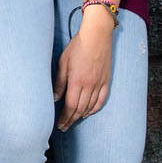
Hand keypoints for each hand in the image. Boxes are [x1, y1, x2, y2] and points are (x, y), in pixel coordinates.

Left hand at [53, 5, 114, 129]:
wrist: (97, 35)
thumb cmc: (77, 46)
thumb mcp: (63, 62)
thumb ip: (59, 81)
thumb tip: (55, 98)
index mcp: (77, 81)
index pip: (70, 106)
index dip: (64, 117)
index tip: (59, 124)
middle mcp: (89, 85)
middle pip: (80, 109)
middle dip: (71, 120)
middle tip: (64, 127)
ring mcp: (99, 84)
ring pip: (90, 106)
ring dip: (81, 116)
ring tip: (73, 121)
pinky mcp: (106, 81)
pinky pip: (101, 100)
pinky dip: (94, 109)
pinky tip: (88, 112)